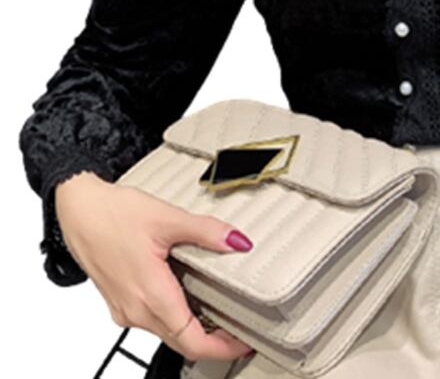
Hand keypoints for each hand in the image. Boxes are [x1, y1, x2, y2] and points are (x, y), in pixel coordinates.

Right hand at [55, 170, 255, 362]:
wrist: (78, 210)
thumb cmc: (113, 214)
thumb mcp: (167, 218)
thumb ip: (206, 232)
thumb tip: (238, 241)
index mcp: (150, 295)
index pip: (191, 342)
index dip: (221, 348)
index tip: (243, 342)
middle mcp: (135, 310)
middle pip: (181, 342)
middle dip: (213, 342)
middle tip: (240, 329)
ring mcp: (124, 308)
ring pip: (166, 332)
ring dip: (193, 330)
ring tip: (221, 313)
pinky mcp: (119, 301)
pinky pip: (152, 320)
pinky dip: (175, 317)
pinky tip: (189, 298)